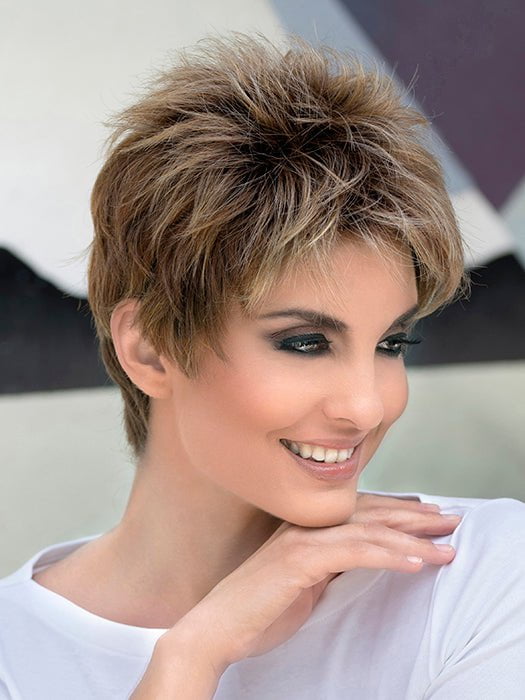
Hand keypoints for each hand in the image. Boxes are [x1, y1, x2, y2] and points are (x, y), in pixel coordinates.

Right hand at [159, 498, 460, 674]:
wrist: (216, 627)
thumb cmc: (258, 610)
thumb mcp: (304, 583)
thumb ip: (329, 565)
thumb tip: (359, 560)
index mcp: (306, 528)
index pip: (360, 511)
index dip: (398, 511)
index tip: (430, 516)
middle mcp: (305, 525)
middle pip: (370, 512)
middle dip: (414, 515)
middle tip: (451, 519)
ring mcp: (301, 538)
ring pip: (367, 528)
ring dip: (412, 536)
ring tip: (445, 546)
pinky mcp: (299, 559)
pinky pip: (354, 552)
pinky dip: (389, 555)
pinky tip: (415, 561)